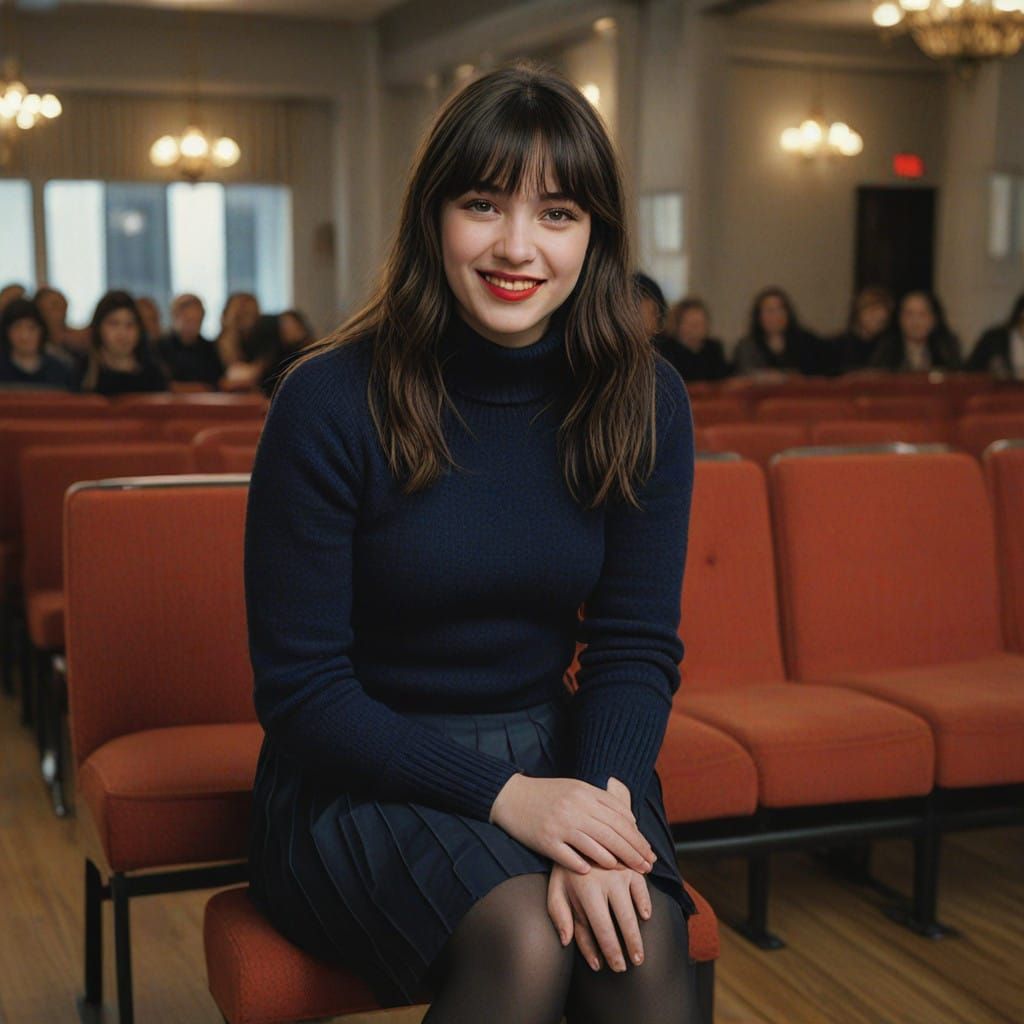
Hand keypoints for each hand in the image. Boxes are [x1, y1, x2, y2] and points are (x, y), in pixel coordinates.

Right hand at [489, 774, 656, 874]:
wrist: (511, 795)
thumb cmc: (548, 794)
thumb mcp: (576, 789)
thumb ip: (601, 801)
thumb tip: (630, 819)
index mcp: (584, 793)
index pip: (620, 817)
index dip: (637, 836)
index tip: (648, 850)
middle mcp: (575, 808)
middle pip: (612, 833)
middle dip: (634, 852)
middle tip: (648, 866)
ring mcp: (560, 825)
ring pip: (595, 846)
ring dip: (615, 860)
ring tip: (630, 871)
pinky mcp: (546, 841)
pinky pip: (569, 857)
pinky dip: (584, 865)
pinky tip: (595, 873)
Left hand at [547, 861, 651, 972]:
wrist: (580, 835)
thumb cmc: (566, 871)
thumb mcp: (556, 891)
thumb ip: (560, 916)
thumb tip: (566, 942)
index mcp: (585, 890)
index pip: (600, 928)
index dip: (609, 951)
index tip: (614, 967)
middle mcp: (605, 881)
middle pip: (622, 922)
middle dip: (628, 948)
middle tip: (633, 965)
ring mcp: (620, 872)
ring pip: (633, 911)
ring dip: (638, 935)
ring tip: (640, 955)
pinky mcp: (631, 866)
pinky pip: (642, 889)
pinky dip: (645, 904)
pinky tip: (645, 917)